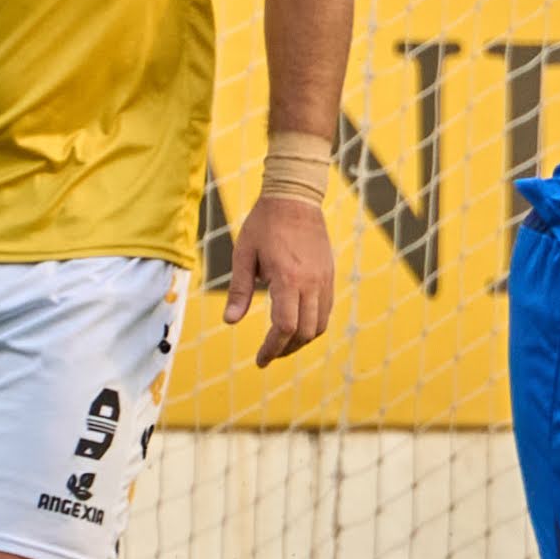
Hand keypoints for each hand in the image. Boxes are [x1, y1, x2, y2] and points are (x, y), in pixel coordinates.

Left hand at [226, 189, 335, 363]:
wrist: (295, 198)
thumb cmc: (264, 224)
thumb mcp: (244, 254)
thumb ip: (239, 290)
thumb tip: (230, 321)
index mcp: (287, 278)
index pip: (285, 327)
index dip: (272, 348)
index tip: (260, 360)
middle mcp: (311, 282)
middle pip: (304, 332)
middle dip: (286, 349)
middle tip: (268, 355)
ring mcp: (324, 279)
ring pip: (319, 325)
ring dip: (301, 341)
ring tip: (282, 344)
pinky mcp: (329, 275)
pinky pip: (326, 310)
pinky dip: (312, 325)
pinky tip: (297, 325)